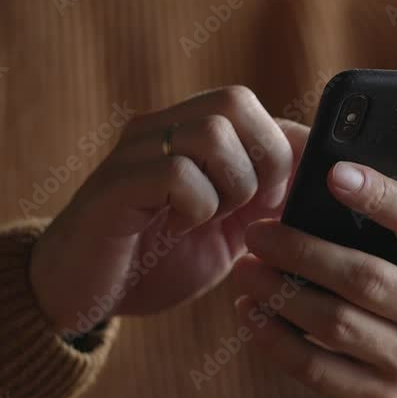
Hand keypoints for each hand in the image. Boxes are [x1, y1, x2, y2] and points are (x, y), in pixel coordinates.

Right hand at [30, 86, 308, 332]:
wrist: (80, 296)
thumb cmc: (155, 262)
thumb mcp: (226, 231)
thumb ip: (264, 202)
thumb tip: (316, 181)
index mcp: (188, 134)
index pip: (252, 106)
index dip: (285, 148)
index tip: (284, 197)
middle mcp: (160, 129)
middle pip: (236, 102)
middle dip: (264, 162)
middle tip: (248, 208)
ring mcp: (136, 152)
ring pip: (211, 132)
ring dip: (231, 186)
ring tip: (210, 219)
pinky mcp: (116, 185)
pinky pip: (177, 173)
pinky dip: (196, 207)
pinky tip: (180, 228)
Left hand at [232, 155, 396, 397]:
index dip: (378, 196)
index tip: (333, 174)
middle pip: (364, 278)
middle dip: (302, 252)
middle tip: (257, 232)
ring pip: (335, 325)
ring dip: (280, 295)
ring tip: (245, 269)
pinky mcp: (379, 397)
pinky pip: (317, 370)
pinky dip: (276, 341)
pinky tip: (251, 312)